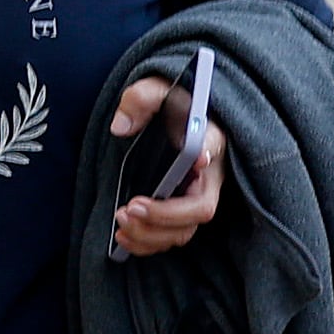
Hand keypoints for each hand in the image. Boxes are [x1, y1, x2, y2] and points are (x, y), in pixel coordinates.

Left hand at [105, 76, 222, 258]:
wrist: (174, 115)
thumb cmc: (171, 102)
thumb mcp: (158, 89)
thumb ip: (141, 98)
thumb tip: (121, 127)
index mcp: (209, 141)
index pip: (214, 149)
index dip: (207, 156)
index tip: (199, 157)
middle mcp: (208, 177)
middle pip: (198, 211)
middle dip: (162, 218)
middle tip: (127, 210)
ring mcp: (195, 198)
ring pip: (183, 232)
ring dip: (151, 236)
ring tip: (120, 224)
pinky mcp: (180, 213)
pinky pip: (170, 238)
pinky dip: (147, 244)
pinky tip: (123, 237)